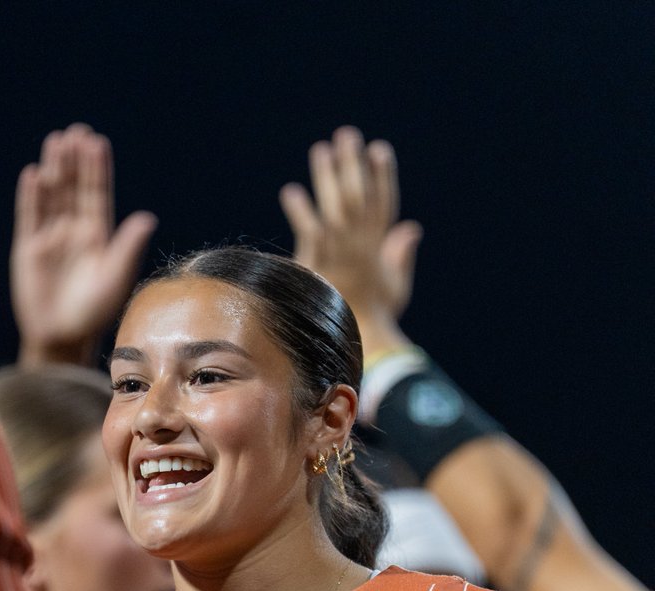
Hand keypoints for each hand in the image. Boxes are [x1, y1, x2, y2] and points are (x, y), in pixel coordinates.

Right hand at [12, 123, 157, 365]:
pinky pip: (29, 216)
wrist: (61, 337)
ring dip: (54, 169)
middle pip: (74, 188)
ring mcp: (50, 238)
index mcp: (98, 237)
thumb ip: (128, 247)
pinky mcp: (28, 249)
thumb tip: (147, 218)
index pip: (97, 195)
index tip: (97, 142)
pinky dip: (31, 196)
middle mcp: (74, 232)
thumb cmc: (93, 313)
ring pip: (52, 195)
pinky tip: (34, 174)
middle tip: (76, 132)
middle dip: (75, 161)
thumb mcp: (115, 278)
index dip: (97, 169)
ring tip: (55, 141)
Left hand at [279, 126, 421, 355]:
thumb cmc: (376, 319)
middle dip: (354, 164)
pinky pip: (312, 233)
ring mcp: (344, 255)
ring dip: (329, 177)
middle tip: (346, 135)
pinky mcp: (323, 267)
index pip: (385, 203)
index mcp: (380, 248)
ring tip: (321, 150)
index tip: (378, 149)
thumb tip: (412, 227)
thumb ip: (401, 254)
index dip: (383, 175)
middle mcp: (365, 246)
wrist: (359, 343)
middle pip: (361, 196)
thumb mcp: (396, 285)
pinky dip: (302, 213)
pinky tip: (291, 193)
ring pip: (338, 207)